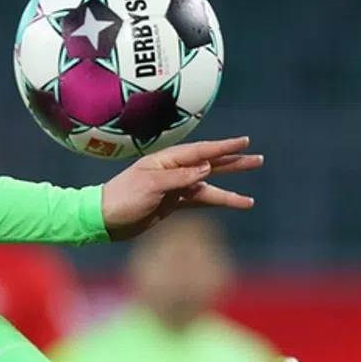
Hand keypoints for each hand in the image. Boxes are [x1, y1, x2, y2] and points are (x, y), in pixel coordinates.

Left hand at [100, 137, 264, 240]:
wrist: (103, 220)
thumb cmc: (123, 198)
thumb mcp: (151, 186)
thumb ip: (180, 177)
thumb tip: (206, 167)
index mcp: (165, 161)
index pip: (200, 152)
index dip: (223, 147)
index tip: (245, 141)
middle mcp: (172, 171)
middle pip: (209, 165)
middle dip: (233, 163)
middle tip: (258, 159)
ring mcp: (173, 188)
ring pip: (207, 186)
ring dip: (228, 190)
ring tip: (250, 200)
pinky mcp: (171, 204)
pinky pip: (199, 202)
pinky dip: (216, 203)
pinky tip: (231, 206)